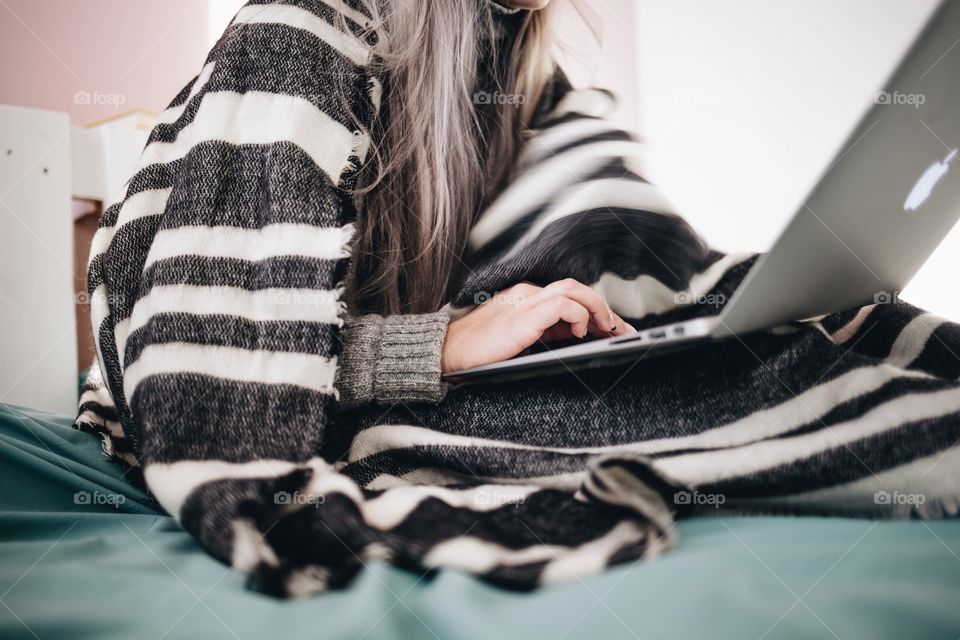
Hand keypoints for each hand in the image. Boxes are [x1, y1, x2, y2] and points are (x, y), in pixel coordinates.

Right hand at [441, 279, 634, 372]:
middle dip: (603, 307)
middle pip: (576, 287)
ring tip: (606, 328)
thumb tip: (579, 333)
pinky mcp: (523, 317)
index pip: (570, 294)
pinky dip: (578, 315)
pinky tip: (580, 331)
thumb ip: (546, 330)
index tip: (614, 328)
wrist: (447, 352)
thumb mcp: (520, 337)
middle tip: (620, 330)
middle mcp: (528, 293)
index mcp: (527, 297)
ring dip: (597, 308)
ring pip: (574, 290)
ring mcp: (525, 302)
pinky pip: (562, 304)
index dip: (596, 309)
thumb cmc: (480, 350)